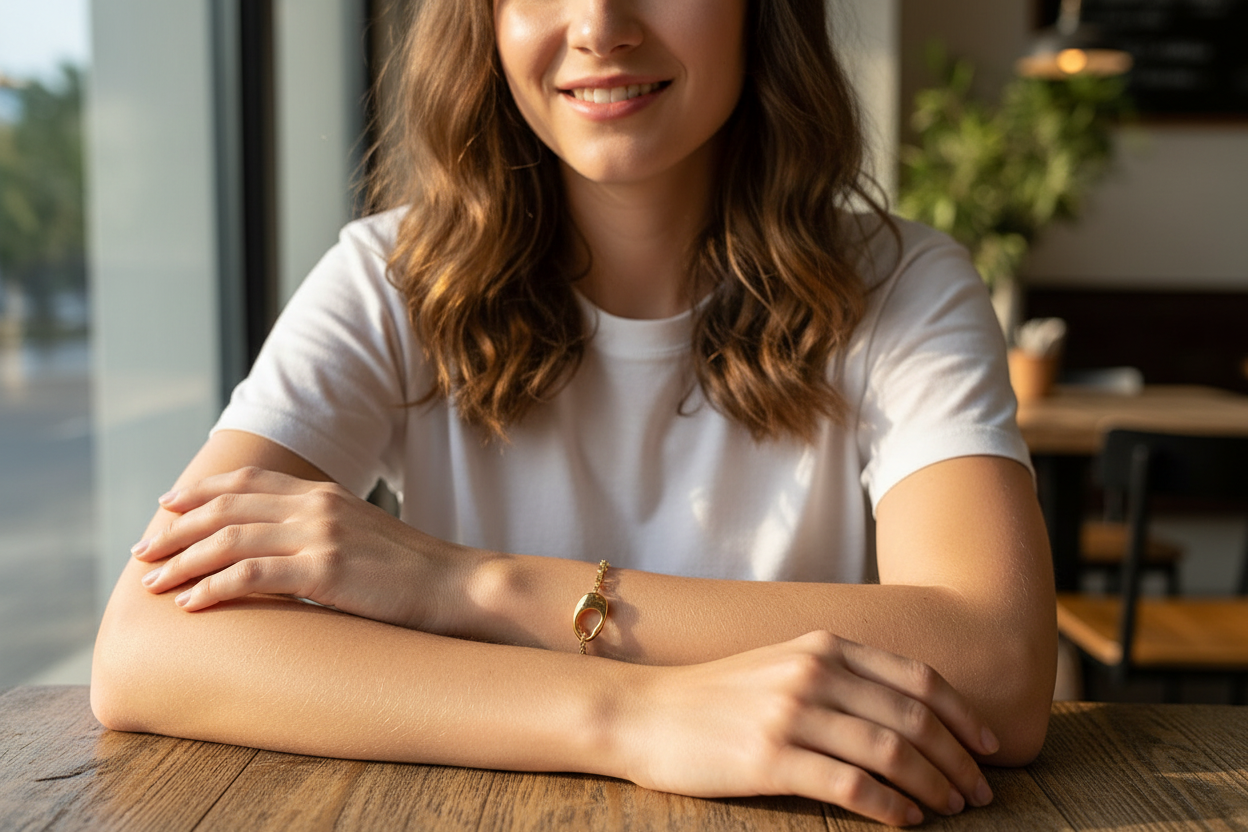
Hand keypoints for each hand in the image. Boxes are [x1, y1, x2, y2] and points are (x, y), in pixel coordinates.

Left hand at [131, 466, 462, 630]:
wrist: (454, 585)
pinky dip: (214, 587)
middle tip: (143, 552)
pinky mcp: (325, 569)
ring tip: (153, 583)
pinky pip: (252, 574)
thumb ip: (318, 531)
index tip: (166, 508)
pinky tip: (191, 604)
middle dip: (177, 529)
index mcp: (323, 493)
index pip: (247, 481)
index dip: (200, 493)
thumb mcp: (359, 536)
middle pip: (227, 507)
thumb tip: (276, 550)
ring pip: (230, 538)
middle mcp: (316, 505)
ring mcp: (321, 534)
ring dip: (183, 561)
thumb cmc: (408, 573)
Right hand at [623, 631, 997, 826]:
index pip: (918, 679)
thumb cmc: (717, 696)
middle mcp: (814, 672)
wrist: (645, 711)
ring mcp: (793, 713)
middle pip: (914, 719)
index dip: (963, 716)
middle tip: (980, 792)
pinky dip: (892, 808)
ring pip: (892, 753)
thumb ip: (838, 675)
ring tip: (951, 809)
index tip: (988, 747)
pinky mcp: (771, 758)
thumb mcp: (782, 664)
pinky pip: (853, 786)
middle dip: (959, 760)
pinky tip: (907, 822)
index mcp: (823, 646)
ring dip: (934, 786)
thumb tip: (905, 713)